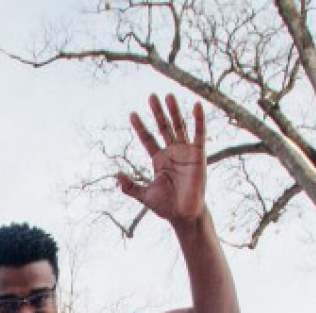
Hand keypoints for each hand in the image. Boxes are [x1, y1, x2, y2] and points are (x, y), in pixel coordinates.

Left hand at [117, 95, 207, 225]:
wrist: (183, 214)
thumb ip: (129, 186)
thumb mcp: (144, 195)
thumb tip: (116, 174)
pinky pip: (199, 134)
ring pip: (179, 126)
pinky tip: (196, 106)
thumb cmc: (166, 206)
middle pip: (163, 127)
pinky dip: (199, 120)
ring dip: (174, 111)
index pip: (148, 139)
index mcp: (159, 160)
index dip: (140, 127)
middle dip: (157, 112)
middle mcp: (172, 152)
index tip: (132, 114)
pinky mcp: (198, 154)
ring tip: (168, 95)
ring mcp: (185, 152)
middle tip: (151, 96)